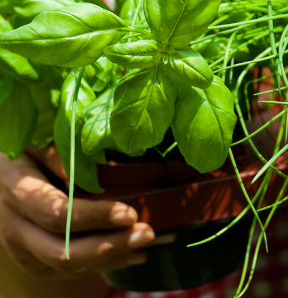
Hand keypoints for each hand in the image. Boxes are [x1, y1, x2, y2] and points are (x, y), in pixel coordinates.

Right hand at [0, 149, 169, 278]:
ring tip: (147, 242)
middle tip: (147, 233)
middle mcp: (14, 227)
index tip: (129, 213)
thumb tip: (88, 167)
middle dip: (109, 246)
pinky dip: (103, 265)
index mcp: (16, 192)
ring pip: (66, 266)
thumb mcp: (36, 143)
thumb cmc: (24, 155)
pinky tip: (133, 254)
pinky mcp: (34, 261)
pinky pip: (68, 272)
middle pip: (62, 251)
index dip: (94, 217)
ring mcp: (22, 249)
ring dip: (112, 258)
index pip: (55, 214)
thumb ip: (59, 152)